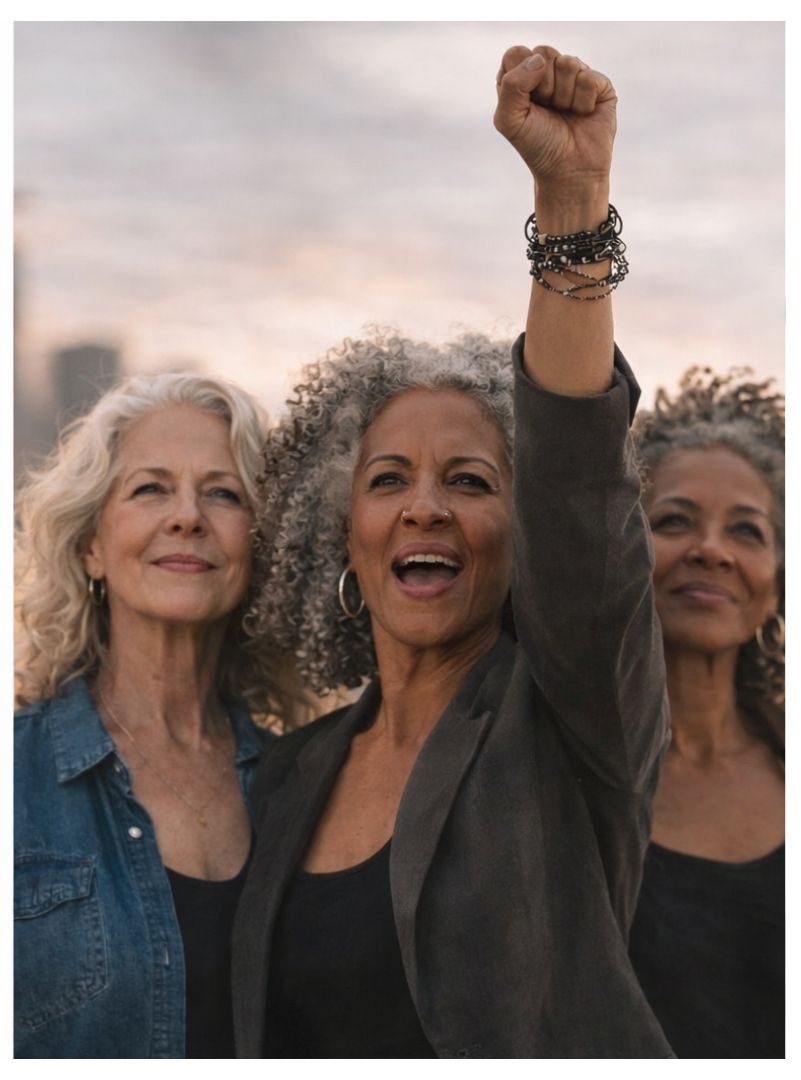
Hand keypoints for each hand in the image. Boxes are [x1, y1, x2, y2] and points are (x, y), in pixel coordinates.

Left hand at [494, 45, 616, 202]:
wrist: (568, 171)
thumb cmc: (537, 146)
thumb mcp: (509, 121)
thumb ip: (511, 86)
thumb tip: (540, 60)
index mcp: (522, 77)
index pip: (516, 53)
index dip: (520, 77)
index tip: (526, 104)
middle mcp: (548, 72)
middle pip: (543, 53)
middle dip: (544, 87)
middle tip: (548, 110)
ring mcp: (574, 76)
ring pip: (568, 63)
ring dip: (563, 97)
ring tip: (565, 114)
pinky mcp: (599, 84)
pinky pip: (588, 78)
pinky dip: (583, 102)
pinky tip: (583, 114)